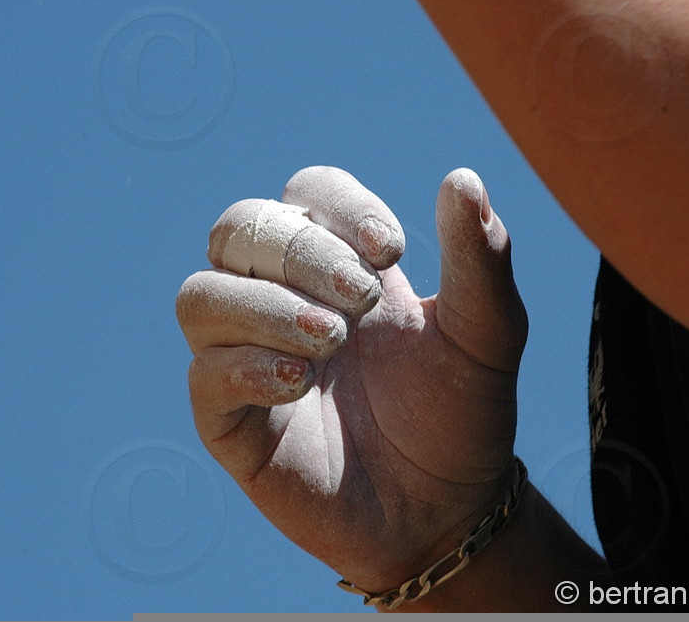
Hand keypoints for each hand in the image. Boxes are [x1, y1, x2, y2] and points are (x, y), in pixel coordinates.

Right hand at [176, 166, 527, 592]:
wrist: (448, 512)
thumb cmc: (462, 414)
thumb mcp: (487, 334)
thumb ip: (480, 259)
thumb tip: (464, 176)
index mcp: (341, 266)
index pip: (306, 192)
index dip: (339, 207)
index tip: (392, 252)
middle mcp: (285, 301)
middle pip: (240, 229)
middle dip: (299, 252)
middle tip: (362, 298)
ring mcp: (250, 359)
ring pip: (201, 297)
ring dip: (266, 306)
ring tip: (333, 341)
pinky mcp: (232, 424)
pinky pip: (204, 376)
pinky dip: (247, 367)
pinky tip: (302, 381)